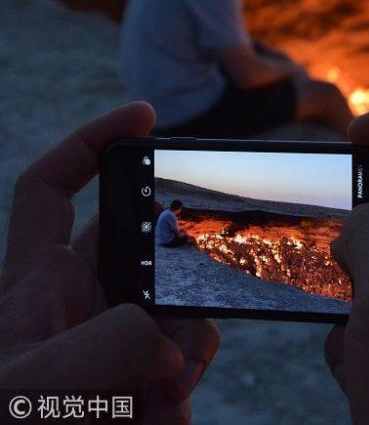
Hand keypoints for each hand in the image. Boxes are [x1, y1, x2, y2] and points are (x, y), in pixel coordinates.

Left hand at [0, 103, 219, 423]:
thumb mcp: (33, 389)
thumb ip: (104, 344)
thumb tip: (166, 336)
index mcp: (36, 286)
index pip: (51, 192)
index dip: (90, 142)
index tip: (145, 116)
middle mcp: (76, 307)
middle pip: (145, 250)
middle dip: (179, 272)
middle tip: (193, 297)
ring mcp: (110, 346)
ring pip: (178, 311)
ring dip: (187, 348)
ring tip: (162, 395)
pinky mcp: (137, 384)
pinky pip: (184, 364)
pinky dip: (182, 390)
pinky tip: (160, 416)